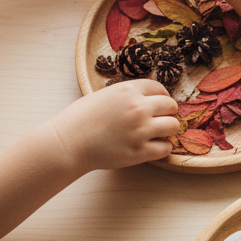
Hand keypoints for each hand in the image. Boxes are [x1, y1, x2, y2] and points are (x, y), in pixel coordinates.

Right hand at [49, 80, 179, 171]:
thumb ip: (128, 95)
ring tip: (157, 134)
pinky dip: (162, 148)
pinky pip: (166, 148)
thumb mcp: (104, 95)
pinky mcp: (139, 151)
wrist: (67, 143)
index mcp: (129, 90)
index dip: (161, 97)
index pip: (160, 89)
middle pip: (171, 106)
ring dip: (167, 130)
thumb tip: (148, 99)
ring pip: (173, 126)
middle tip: (159, 120)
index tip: (158, 105)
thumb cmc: (80, 119)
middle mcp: (138, 108)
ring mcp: (140, 130)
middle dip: (167, 113)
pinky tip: (151, 147)